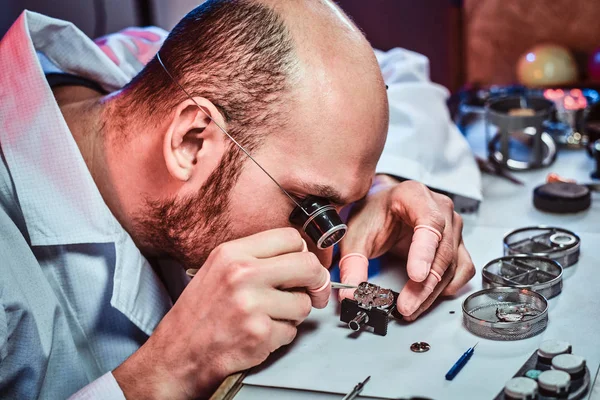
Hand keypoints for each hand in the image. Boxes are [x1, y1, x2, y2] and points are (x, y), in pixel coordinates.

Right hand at [113, 228, 329, 398]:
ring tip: (268, 317)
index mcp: (233, 253)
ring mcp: (252, 305)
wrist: (177, 353)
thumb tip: (300, 255)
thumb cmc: (199, 313)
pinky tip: (259, 334)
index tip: (304, 265)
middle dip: (316, 281)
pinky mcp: (259, 334)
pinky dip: (280, 336)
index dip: (304, 253)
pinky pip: (292, 331)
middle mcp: (243, 274)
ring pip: (303, 304)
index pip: (291, 238)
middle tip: (313, 291)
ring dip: (293, 315)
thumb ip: (256, 258)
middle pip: (307, 265)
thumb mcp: (219, 268)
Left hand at [338, 177, 474, 320]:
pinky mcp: (458, 244)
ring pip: (452, 264)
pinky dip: (446, 287)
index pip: (429, 222)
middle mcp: (440, 208)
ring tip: (410, 308)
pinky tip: (428, 296)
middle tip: (407, 306)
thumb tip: (351, 292)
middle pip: (442, 250)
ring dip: (433, 291)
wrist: (384, 208)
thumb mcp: (356, 234)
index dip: (424, 251)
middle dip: (425, 284)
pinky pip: (461, 269)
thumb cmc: (375, 214)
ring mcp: (452, 226)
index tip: (416, 275)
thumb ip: (352, 262)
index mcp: (415, 195)